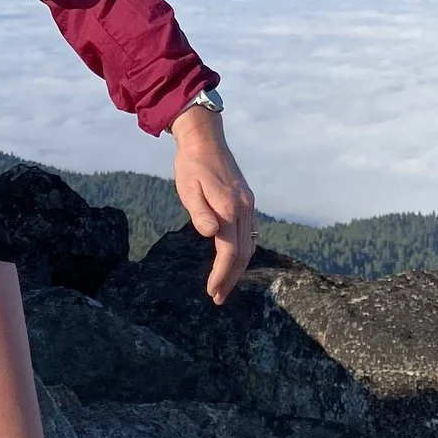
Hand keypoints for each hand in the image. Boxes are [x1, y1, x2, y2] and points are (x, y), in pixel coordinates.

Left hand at [171, 104, 255, 303]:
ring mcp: (248, 205)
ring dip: (238, 269)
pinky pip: (249, 234)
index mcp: (229, 208)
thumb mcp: (188, 188)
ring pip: (249, 246)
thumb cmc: (191, 165)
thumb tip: (210, 234)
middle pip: (242, 254)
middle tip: (218, 298)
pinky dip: (243, 253)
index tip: (212, 292)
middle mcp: (243, 209)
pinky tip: (234, 261)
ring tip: (225, 286)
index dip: (221, 275)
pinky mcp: (247, 201)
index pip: (229, 252)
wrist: (205, 139)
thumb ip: (200, 212)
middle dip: (231, 279)